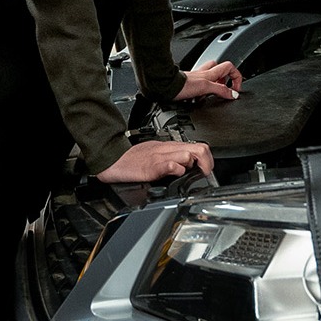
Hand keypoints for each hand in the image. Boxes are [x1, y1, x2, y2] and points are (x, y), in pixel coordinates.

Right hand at [96, 140, 213, 183]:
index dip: (207, 159)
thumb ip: (171, 157)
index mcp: (170, 147)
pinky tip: (175, 174)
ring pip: (188, 155)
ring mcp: (161, 157)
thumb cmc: (132, 158)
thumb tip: (186, 165)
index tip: (207, 169)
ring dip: (193, 166)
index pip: (198, 146)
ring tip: (190, 174)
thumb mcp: (156, 153)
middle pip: (199, 149)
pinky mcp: (152, 167)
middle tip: (205, 173)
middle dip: (207, 163)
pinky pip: (170, 165)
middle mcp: (168, 149)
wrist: (113, 159)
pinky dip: (177, 170)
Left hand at [175, 59, 241, 100]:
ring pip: (211, 76)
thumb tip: (233, 94)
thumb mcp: (205, 87)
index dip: (236, 77)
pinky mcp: (190, 85)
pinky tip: (202, 98)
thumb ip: (220, 90)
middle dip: (226, 79)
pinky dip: (204, 91)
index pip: (229, 67)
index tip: (236, 89)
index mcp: (210, 73)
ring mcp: (197, 78)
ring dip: (215, 84)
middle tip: (227, 90)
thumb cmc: (182, 86)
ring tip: (215, 95)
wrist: (166, 87)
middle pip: (220, 69)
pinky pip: (201, 85)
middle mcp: (204, 73)